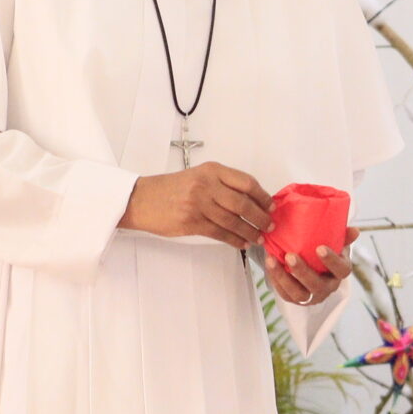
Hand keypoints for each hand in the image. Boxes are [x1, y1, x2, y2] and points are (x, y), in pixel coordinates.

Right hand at [120, 162, 272, 248]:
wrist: (141, 199)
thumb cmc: (171, 189)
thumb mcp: (198, 176)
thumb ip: (222, 185)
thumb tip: (252, 201)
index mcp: (211, 170)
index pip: (246, 182)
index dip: (263, 196)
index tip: (271, 206)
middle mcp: (206, 185)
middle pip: (243, 203)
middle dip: (260, 217)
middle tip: (270, 225)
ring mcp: (199, 204)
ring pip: (233, 221)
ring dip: (249, 231)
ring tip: (258, 238)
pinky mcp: (192, 222)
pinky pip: (220, 233)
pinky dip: (234, 240)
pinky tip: (242, 243)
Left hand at [265, 226, 356, 305]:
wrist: (314, 267)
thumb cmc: (325, 253)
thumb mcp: (335, 243)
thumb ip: (343, 236)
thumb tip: (355, 230)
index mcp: (340, 272)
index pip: (341, 270)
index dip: (332, 261)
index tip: (320, 248)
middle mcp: (328, 287)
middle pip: (316, 285)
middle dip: (302, 271)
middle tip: (290, 256)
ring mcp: (312, 296)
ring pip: (299, 294)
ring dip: (284, 277)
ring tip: (272, 261)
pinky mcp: (296, 300)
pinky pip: (285, 294)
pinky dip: (275, 280)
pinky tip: (269, 266)